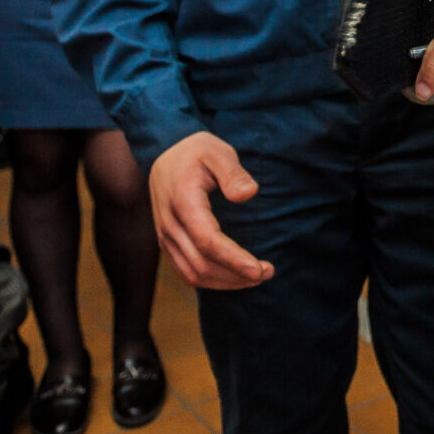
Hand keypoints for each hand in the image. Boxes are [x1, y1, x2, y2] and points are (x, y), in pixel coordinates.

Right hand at [149, 132, 273, 289]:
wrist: (166, 154)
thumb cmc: (197, 152)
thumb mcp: (217, 152)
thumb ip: (233, 172)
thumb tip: (249, 193)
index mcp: (183, 201)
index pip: (207, 241)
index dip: (233, 259)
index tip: (259, 269)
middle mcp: (170, 224)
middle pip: (201, 265)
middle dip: (236, 275)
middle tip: (268, 271)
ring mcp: (165, 237)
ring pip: (192, 274)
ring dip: (226, 282)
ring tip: (257, 276)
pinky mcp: (168, 244)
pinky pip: (186, 272)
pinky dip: (211, 281)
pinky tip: (235, 276)